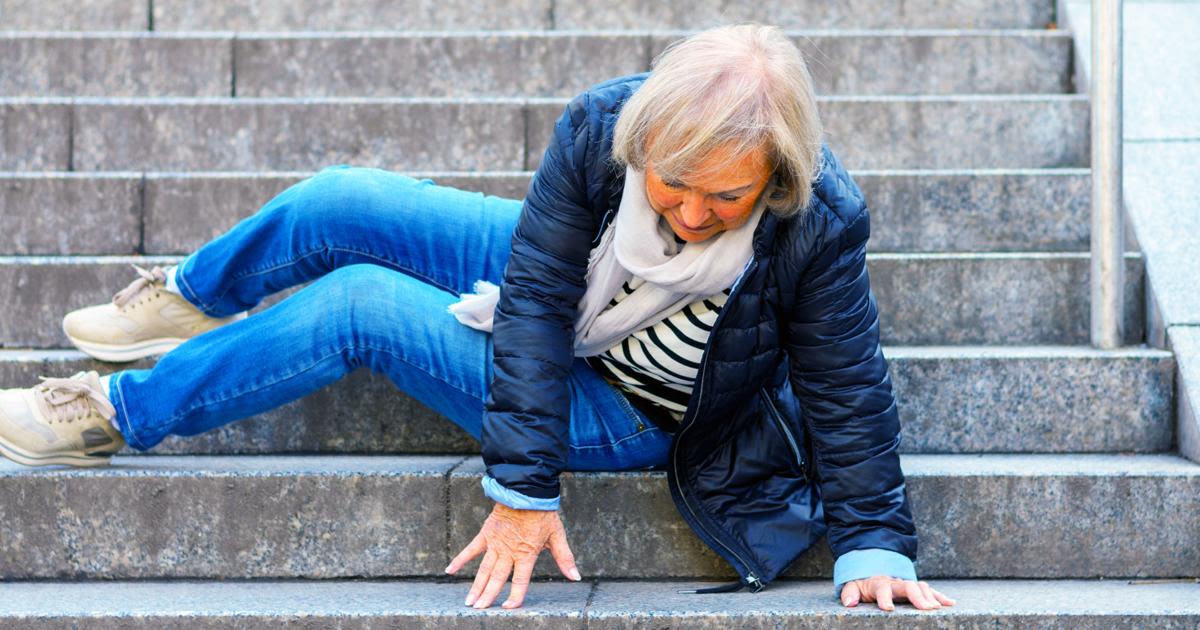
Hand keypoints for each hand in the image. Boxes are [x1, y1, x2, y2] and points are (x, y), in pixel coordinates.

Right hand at [445, 502, 581, 609]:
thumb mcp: (557, 535)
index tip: (508, 608)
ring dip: (476, 586)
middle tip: (479, 610)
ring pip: (483, 569)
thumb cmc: (543, 513)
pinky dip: (460, 559)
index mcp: (526, 554)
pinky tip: (450, 570)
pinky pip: (471, 548)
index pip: (520, 581)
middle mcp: (508, 551)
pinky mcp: (486, 533)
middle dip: (488, 596)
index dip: (515, 597)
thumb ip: (564, 558)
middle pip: (497, 578)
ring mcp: (495, 543)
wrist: (526, 490)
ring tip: (469, 601)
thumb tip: (576, 577)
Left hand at [840, 576, 955, 610]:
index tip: (888, 609)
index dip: (884, 599)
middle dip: (917, 596)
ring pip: (921, 586)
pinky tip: (950, 604)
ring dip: (930, 596)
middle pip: (908, 586)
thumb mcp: (852, 586)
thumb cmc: (863, 584)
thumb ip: (849, 593)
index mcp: (879, 583)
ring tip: (937, 608)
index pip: (882, 589)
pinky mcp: (916, 589)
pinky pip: (930, 591)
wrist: (873, 572)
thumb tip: (848, 603)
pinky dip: (940, 596)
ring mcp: (907, 584)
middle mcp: (895, 582)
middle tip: (925, 608)